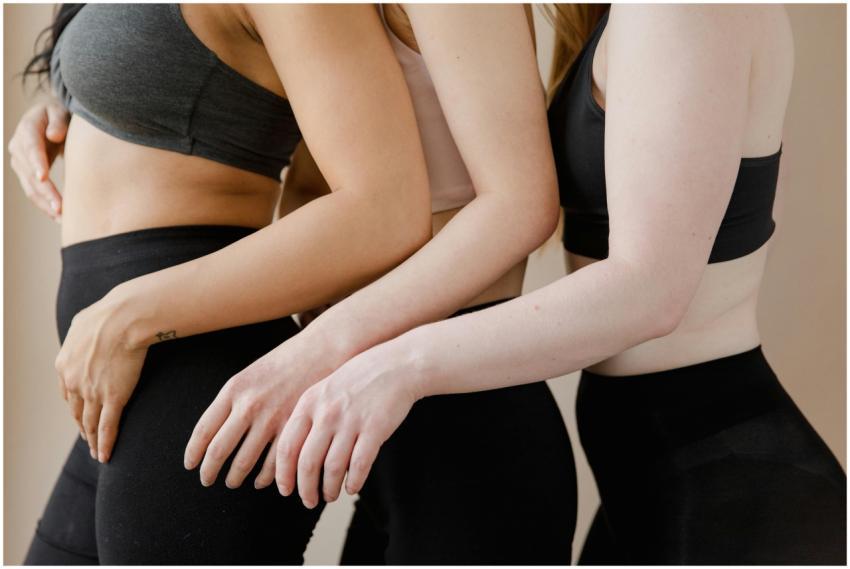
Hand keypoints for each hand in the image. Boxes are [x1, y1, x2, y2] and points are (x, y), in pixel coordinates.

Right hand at [8, 101, 68, 220]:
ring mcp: (19, 162)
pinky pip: (33, 191)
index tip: (43, 178)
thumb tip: (54, 136)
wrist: (47, 118)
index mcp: (27, 129)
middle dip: (45, 192)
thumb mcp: (59, 111)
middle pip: (30, 173)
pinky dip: (45, 205)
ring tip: (62, 218)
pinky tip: (59, 217)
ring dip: (45, 204)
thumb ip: (58, 121)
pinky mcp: (25, 173)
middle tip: (61, 208)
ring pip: (30, 187)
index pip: (31, 148)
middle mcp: (18, 147)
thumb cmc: (57, 114)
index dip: (36, 163)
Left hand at [55, 287, 147, 462]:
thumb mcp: (84, 323)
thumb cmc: (108, 314)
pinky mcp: (113, 397)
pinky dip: (105, 443)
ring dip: (92, 440)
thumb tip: (85, 331)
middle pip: (77, 411)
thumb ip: (82, 334)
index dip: (75, 406)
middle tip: (87, 438)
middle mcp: (74, 382)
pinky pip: (107, 426)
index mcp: (65, 365)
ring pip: (90, 423)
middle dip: (82, 426)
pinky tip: (105, 455)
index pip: (67, 393)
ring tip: (96, 452)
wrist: (123, 319)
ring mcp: (92, 392)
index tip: (81, 414)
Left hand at [183, 325, 343, 489]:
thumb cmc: (284, 363)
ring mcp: (272, 417)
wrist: (321, 350)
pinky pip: (273, 462)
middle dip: (209, 471)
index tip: (191, 465)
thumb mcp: (250, 375)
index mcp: (234, 390)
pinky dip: (265, 477)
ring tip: (233, 481)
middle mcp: (249, 405)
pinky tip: (261, 480)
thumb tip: (214, 435)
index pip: (204, 430)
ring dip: (235, 477)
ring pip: (244, 461)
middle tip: (207, 479)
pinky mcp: (293, 428)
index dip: (194, 452)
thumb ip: (232, 402)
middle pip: (219, 450)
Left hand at [275, 340, 421, 507]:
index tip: (286, 489)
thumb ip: (309, 417)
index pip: (287, 447)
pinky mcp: (375, 429)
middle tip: (309, 501)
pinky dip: (354, 482)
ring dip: (329, 489)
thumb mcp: (325, 390)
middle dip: (305, 489)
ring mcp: (351, 421)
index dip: (284, 474)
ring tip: (330, 496)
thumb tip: (294, 456)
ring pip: (332, 468)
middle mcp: (327, 413)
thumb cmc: (359, 379)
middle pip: (307, 463)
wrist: (395, 365)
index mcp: (309, 403)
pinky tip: (352, 488)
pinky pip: (359, 465)